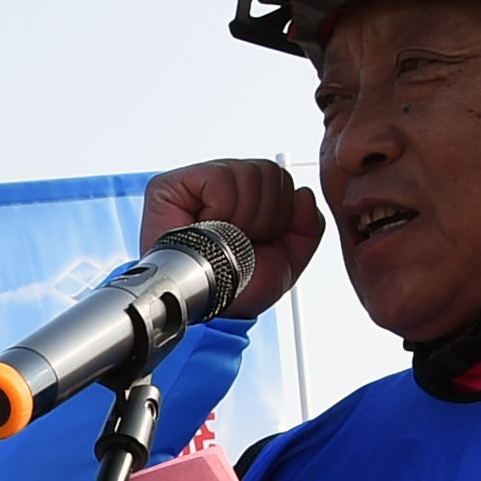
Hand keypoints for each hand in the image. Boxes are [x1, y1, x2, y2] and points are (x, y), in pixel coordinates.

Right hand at [142, 159, 323, 321]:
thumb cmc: (239, 285)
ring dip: (244, 217)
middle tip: (240, 243)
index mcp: (249, 194)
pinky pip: (221, 178)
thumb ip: (309, 227)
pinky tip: (206, 228)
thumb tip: (303, 194)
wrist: (209, 309)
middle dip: (265, 217)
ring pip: (249, 173)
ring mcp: (198, 181)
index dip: (280, 214)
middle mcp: (224, 182)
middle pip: (270, 171)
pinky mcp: (171, 185)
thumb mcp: (290, 258)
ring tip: (224, 238)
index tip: (258, 242)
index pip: (282, 178)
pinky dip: (221, 210)